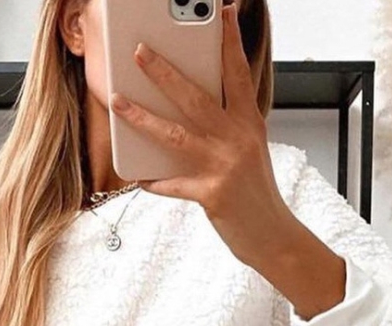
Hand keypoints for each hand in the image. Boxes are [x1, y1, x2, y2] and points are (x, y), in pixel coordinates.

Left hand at [110, 1, 292, 266]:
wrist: (274, 237)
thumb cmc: (257, 195)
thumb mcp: (250, 153)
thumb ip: (227, 130)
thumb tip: (187, 114)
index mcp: (250, 124)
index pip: (238, 74)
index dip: (229, 42)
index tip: (221, 14)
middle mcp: (238, 139)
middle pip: (196, 97)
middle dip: (164, 72)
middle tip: (140, 51)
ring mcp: (224, 166)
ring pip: (175, 133)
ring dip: (141, 116)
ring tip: (118, 101)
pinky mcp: (212, 194)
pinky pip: (172, 185)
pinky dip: (154, 183)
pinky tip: (138, 180)